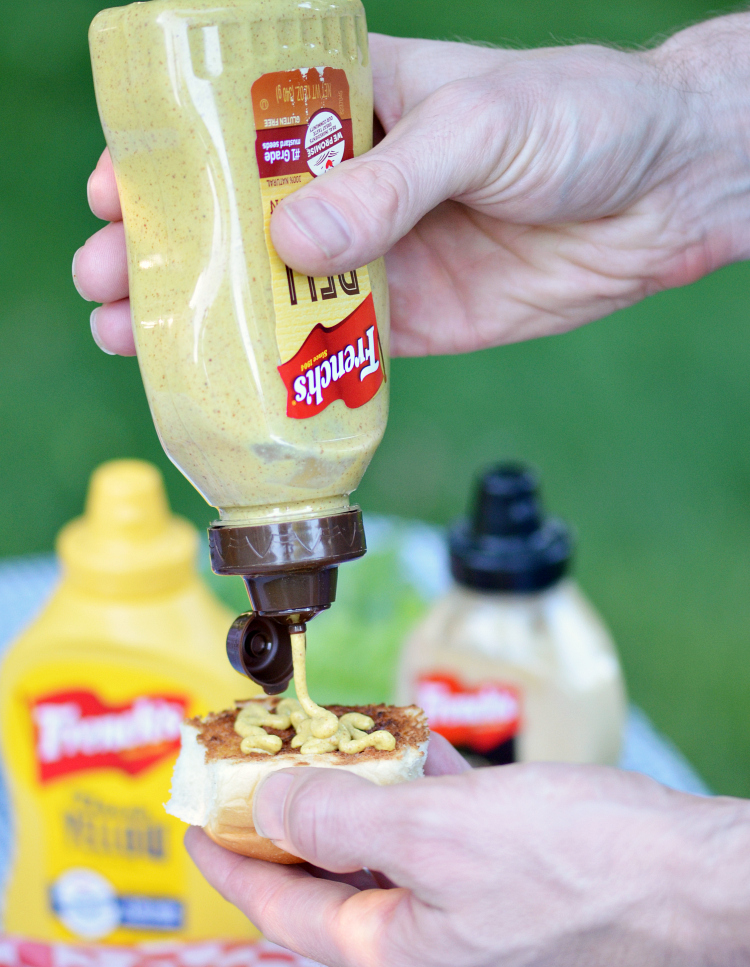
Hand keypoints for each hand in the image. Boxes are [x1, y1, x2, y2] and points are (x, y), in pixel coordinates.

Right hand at [75, 15, 749, 355]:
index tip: (113, 187)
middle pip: (237, 218)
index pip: (239, 125)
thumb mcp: (480, 126)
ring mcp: (378, 255)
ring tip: (135, 337)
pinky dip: (284, 371)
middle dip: (167, 248)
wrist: (665, 197)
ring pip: (272, 290)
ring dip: (206, 317)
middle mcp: (355, 181)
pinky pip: (335, 349)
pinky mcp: (411, 320)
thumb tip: (294, 238)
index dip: (171, 157)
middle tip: (104, 279)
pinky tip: (229, 387)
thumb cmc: (581, 120)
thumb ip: (390, 181)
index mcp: (357, 103)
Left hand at [185, 737, 749, 966]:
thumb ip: (340, 822)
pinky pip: (451, 854)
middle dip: (300, 824)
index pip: (282, 912)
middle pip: (337, 887)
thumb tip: (269, 809)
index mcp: (401, 957)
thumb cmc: (587, 864)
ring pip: (397, 864)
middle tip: (270, 769)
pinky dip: (428, 807)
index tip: (197, 826)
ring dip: (367, 806)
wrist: (710, 886)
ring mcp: (484, 936)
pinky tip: (425, 757)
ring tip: (341, 750)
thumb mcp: (441, 831)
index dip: (230, 863)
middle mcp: (437, 959)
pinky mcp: (526, 906)